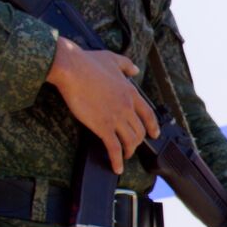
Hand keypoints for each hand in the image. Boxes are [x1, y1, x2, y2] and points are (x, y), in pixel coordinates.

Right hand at [46, 37, 158, 173]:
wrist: (72, 68)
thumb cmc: (87, 62)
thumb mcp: (112, 59)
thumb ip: (126, 65)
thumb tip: (135, 70)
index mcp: (130, 92)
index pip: (148, 114)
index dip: (153, 126)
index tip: (155, 134)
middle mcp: (127, 106)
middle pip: (140, 130)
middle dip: (138, 141)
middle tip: (133, 146)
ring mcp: (116, 117)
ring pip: (131, 141)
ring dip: (129, 152)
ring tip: (124, 157)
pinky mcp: (102, 126)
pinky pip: (114, 148)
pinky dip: (117, 160)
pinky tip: (116, 167)